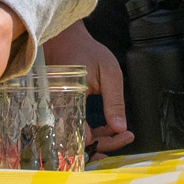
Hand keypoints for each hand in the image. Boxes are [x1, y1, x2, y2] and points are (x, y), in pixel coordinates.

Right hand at [42, 22, 132, 153]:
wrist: (67, 40)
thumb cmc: (88, 52)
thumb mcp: (109, 72)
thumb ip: (114, 101)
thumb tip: (120, 128)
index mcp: (70, 100)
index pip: (84, 134)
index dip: (105, 141)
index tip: (125, 136)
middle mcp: (59, 110)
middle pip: (79, 141)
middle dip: (105, 144)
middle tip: (125, 136)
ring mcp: (57, 112)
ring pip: (77, 138)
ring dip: (98, 140)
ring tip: (118, 132)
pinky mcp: (60, 111)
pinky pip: (74, 129)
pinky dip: (91, 132)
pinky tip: (106, 127)